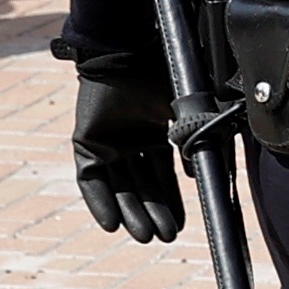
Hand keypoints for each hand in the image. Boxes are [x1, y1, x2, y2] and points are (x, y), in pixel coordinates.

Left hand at [71, 56, 181, 242]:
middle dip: (152, 213)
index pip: (163, 176)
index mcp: (156, 133)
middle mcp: (131, 141)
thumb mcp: (186, 111)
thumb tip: (201, 174)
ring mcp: (108, 143)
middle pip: (140, 187)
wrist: (130, 50)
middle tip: (164, 237)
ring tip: (144, 236)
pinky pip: (91, 180)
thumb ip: (194, 140)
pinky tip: (112, 224)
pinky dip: (99, 202)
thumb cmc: (162, 74)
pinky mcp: (87, 143)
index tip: (181, 226)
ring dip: (130, 212)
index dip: (171, 202)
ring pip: (119, 188)